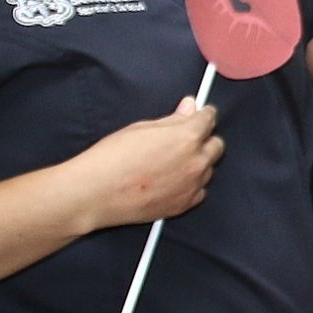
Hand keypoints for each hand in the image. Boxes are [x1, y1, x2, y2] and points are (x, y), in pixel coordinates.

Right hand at [76, 98, 222, 229]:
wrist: (96, 193)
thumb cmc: (112, 158)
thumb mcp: (141, 128)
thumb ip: (172, 119)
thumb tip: (189, 107)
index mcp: (186, 137)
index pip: (208, 119)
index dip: (203, 114)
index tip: (201, 114)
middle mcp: (196, 162)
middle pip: (216, 145)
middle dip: (204, 139)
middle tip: (185, 139)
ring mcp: (192, 186)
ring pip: (208, 169)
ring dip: (198, 162)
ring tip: (172, 162)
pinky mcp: (184, 205)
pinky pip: (199, 191)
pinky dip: (191, 184)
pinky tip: (173, 181)